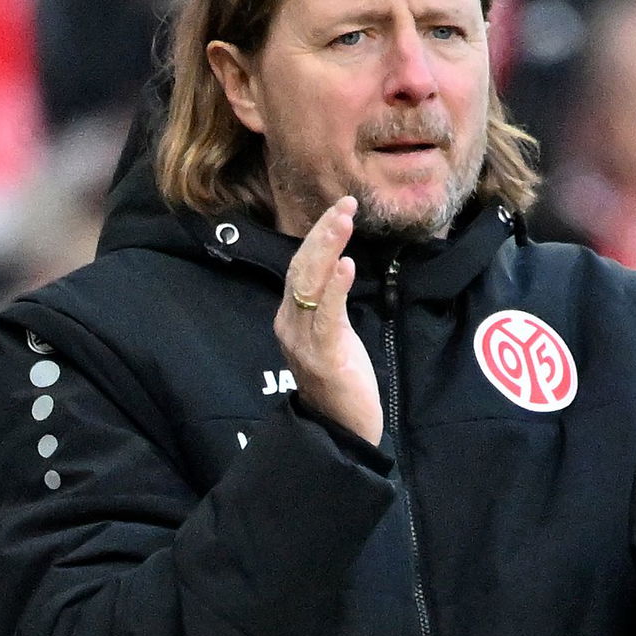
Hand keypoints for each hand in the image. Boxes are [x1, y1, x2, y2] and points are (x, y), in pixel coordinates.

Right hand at [275, 196, 383, 444]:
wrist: (340, 432)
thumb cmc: (341, 383)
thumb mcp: (331, 336)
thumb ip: (328, 305)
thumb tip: (338, 269)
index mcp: (290, 318)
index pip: (299, 267)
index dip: (318, 237)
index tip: (339, 209)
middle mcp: (289, 325)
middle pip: (300, 268)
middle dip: (323, 233)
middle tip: (345, 204)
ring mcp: (302, 341)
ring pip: (309, 284)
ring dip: (328, 248)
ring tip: (344, 220)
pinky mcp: (323, 356)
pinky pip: (326, 315)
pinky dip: (335, 287)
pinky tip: (346, 266)